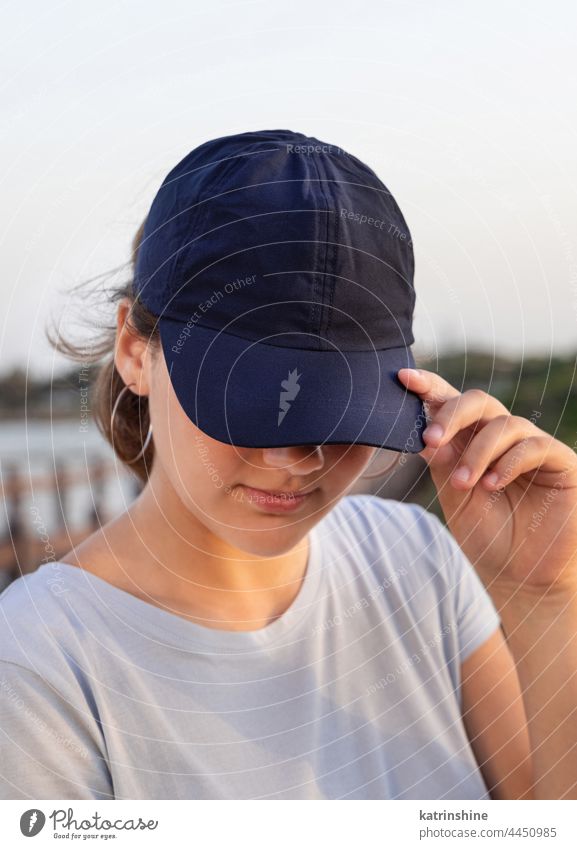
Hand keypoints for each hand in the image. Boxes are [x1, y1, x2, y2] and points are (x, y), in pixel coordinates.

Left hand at [397, 367, 576, 595]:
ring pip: (505, 424)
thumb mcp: (454, 495)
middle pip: (480, 402)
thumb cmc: (485, 534)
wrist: (518, 575)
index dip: (431, 387)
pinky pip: (534, 446)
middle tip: (430, 439)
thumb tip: (421, 431)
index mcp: (473, 438)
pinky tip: (491, 484)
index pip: (453, 402)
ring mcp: (533, 446)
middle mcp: (503, 436)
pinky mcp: (561, 461)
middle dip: (451, 415)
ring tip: (462, 484)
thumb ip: (441, 461)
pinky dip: (508, 462)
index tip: (404, 379)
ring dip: (477, 452)